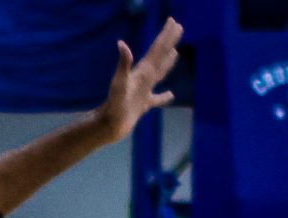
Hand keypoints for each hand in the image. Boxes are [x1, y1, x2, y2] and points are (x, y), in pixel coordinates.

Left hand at [96, 18, 181, 142]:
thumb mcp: (119, 83)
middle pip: (160, 56)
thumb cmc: (115, 105)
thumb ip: (123, 64)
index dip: (166, 36)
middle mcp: (144, 78)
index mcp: (142, 72)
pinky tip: (171, 94)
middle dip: (169, 42)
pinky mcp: (143, 105)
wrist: (108, 125)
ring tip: (175, 52)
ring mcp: (144, 91)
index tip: (175, 22)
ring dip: (168, 63)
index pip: (157, 50)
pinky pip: (157, 99)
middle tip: (179, 27)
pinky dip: (164, 97)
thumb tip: (121, 43)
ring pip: (160, 73)